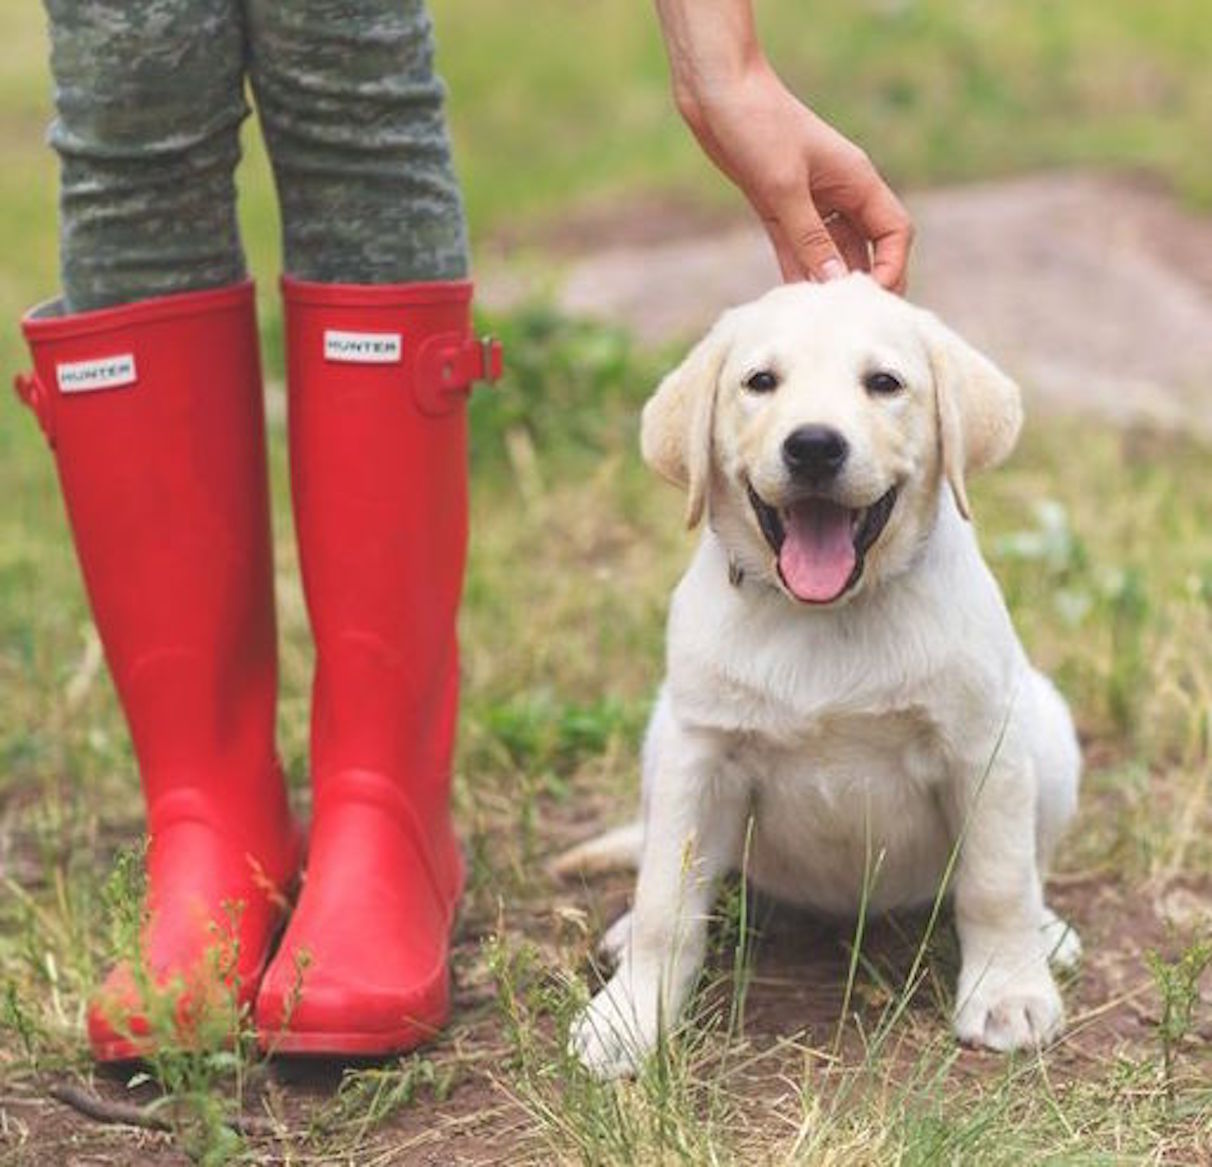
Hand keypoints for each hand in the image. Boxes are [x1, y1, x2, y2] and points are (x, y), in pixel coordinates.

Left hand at [654, 2, 912, 291]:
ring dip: (828, 284)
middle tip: (851, 321)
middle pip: (868, 248)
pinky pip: (798, 249)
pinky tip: (794, 303)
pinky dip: (798, 274)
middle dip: (865, 283)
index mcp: (857, 180)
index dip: (891, 268)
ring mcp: (812, 201)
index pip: (894, 232)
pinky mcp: (781, 207)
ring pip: (832, 253)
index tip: (870, 299)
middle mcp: (841, 193)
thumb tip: (834, 283)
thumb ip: (809, 236)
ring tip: (821, 320)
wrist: (716, 93)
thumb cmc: (757, 125)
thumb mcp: (784, 185)